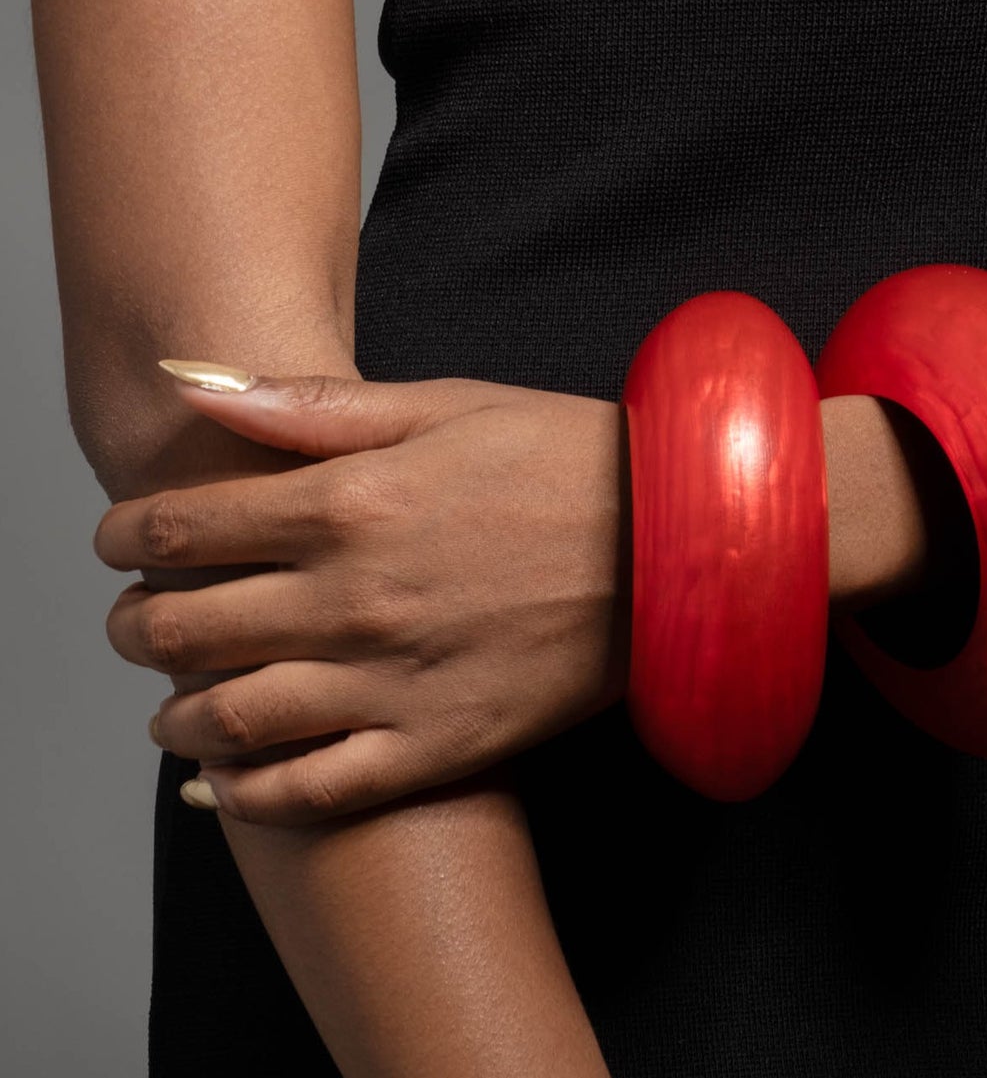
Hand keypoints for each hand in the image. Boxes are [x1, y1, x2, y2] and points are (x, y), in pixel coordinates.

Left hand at [95, 366, 630, 825]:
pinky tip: (223, 784)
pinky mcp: (438, 745)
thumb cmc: (564, 458)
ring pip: (234, 718)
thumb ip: (311, 404)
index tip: (117, 540)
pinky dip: (249, 796)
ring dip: (174, 715)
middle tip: (132, 620)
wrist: (678, 543)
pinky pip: (316, 790)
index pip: (188, 527)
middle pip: (189, 627)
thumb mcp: (443, 404)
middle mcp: (356, 598)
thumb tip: (196, 381)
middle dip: (135, 624)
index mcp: (351, 503)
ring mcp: (394, 681)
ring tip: (168, 706)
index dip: (128, 535)